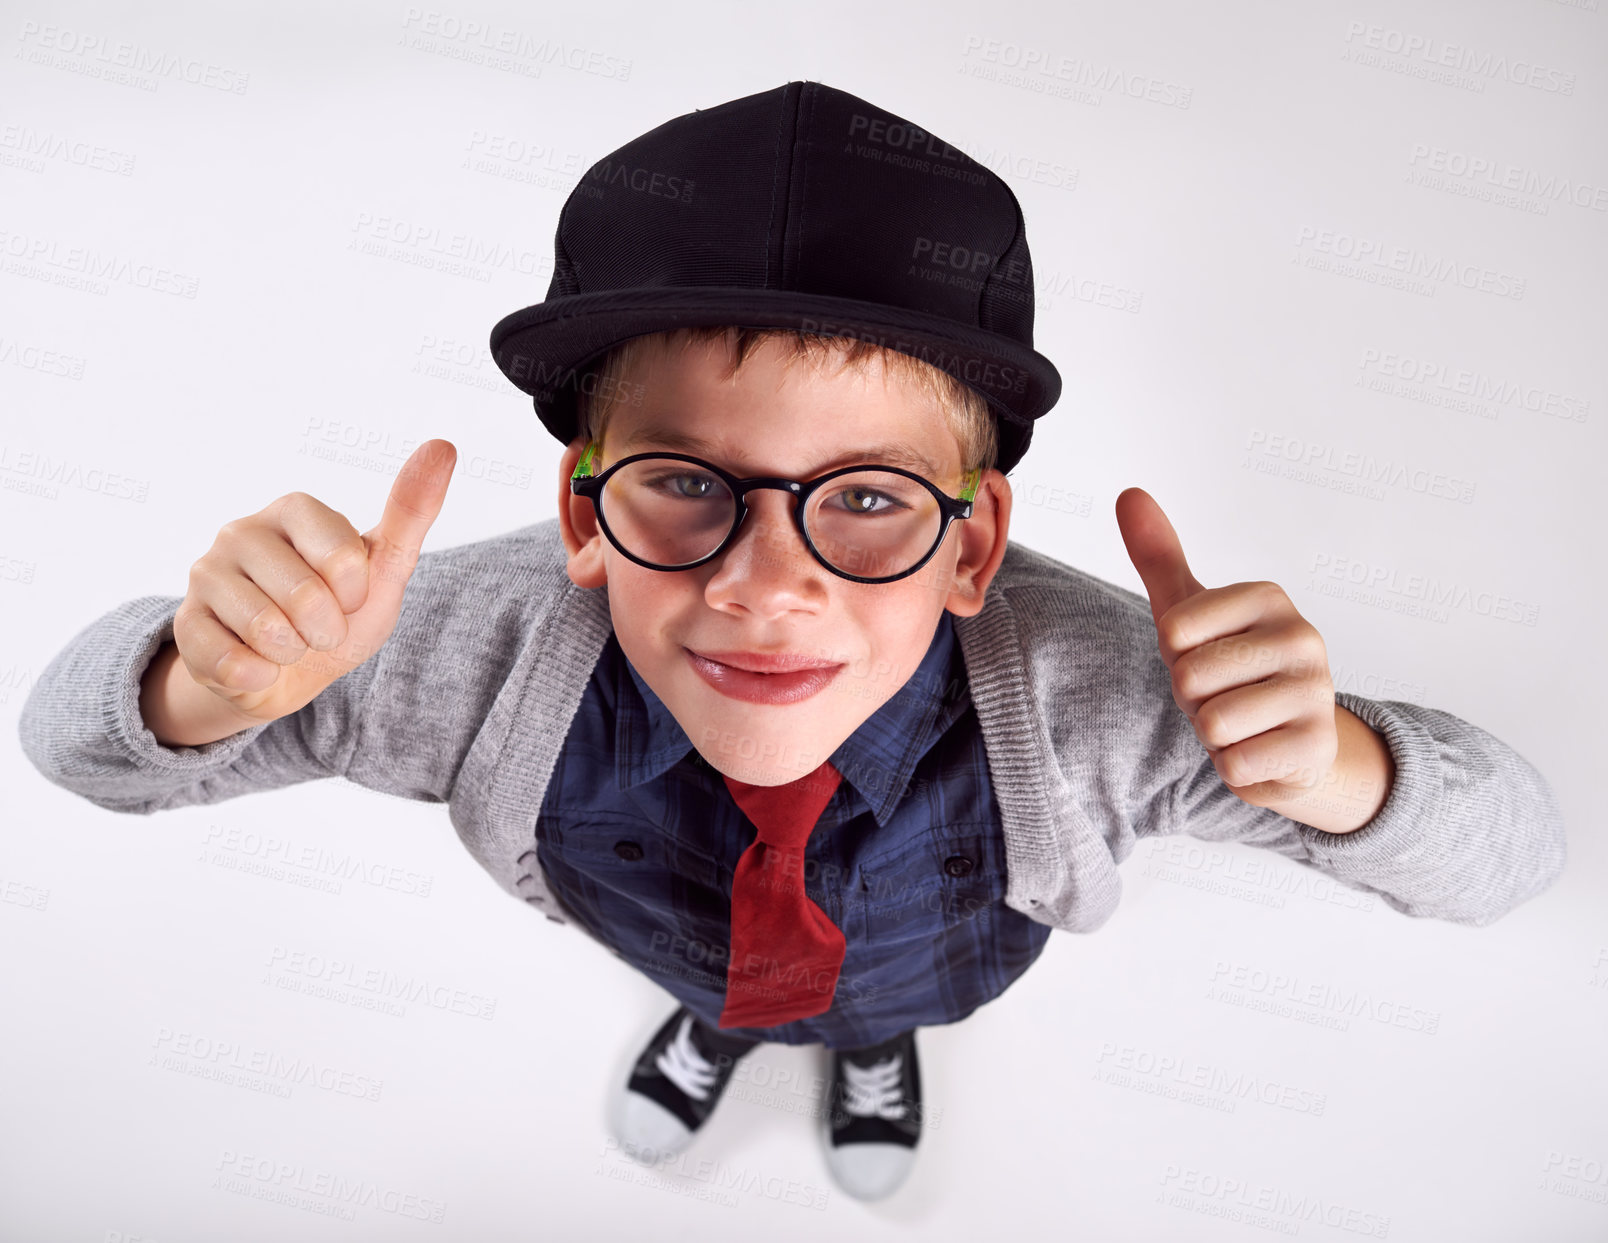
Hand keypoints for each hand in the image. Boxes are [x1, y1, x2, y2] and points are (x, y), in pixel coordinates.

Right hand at [172, 439, 456, 725]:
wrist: (292, 673)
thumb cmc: (342, 611)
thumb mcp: (386, 567)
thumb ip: (412, 511)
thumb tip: (443, 446)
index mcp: (295, 510)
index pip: (343, 558)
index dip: (356, 594)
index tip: (350, 595)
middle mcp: (241, 531)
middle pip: (305, 598)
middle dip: (326, 630)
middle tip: (319, 627)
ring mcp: (206, 574)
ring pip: (265, 630)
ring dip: (292, 654)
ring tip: (288, 643)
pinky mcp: (185, 623)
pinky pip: (231, 663)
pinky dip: (259, 677)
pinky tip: (257, 663)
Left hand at [1115, 486, 1338, 808]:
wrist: (1290, 740)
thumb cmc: (1231, 667)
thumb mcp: (1189, 611)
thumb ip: (1159, 556)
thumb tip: (1129, 494)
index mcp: (1268, 597)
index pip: (1173, 632)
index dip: (1175, 656)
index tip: (1206, 656)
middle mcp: (1302, 636)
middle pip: (1191, 678)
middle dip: (1193, 700)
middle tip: (1223, 695)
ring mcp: (1317, 691)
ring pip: (1213, 723)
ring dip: (1214, 735)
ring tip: (1241, 722)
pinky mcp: (1318, 745)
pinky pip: (1236, 764)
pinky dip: (1235, 767)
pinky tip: (1259, 751)